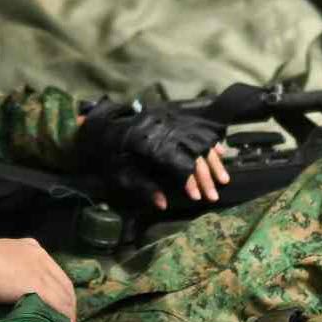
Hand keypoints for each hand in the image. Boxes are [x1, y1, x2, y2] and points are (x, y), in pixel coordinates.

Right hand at [0, 235, 76, 321]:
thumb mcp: (1, 263)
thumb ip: (15, 274)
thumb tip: (21, 295)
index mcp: (31, 248)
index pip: (56, 273)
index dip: (62, 292)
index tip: (64, 308)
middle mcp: (39, 255)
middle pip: (63, 283)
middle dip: (68, 305)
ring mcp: (39, 267)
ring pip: (62, 293)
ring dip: (67, 313)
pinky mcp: (36, 281)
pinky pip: (56, 301)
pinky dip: (62, 316)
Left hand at [78, 98, 231, 212]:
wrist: (98, 125)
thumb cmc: (107, 153)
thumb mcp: (119, 174)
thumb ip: (143, 188)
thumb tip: (164, 204)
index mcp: (149, 143)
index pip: (178, 163)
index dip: (190, 181)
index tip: (197, 197)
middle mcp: (163, 129)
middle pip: (193, 153)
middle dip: (205, 176)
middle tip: (213, 195)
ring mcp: (169, 121)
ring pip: (199, 140)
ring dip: (212, 161)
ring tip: (223, 179)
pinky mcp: (171, 116)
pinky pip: (197, 127)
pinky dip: (210, 140)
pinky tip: (220, 152)